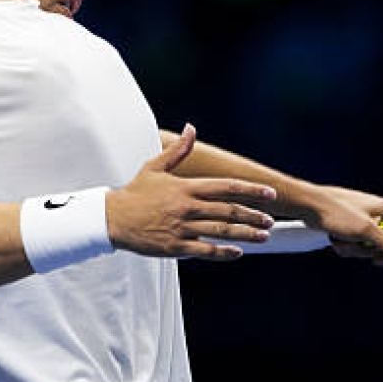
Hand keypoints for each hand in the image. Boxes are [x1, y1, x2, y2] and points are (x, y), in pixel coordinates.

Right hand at [106, 124, 277, 260]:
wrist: (112, 218)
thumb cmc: (134, 193)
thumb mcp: (154, 167)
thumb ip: (178, 150)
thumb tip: (191, 128)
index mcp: (185, 187)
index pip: (226, 187)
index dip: (251, 190)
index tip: (270, 194)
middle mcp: (187, 208)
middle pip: (229, 212)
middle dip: (253, 216)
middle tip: (269, 220)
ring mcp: (182, 228)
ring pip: (221, 232)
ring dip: (246, 234)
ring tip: (263, 236)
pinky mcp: (176, 246)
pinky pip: (206, 250)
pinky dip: (224, 252)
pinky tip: (237, 252)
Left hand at [302, 185, 382, 266]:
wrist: (306, 205)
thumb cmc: (335, 210)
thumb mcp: (365, 229)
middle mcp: (377, 215)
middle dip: (376, 252)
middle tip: (367, 252)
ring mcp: (362, 222)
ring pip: (369, 246)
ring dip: (356, 250)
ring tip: (343, 242)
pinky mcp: (349, 228)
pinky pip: (355, 244)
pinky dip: (346, 246)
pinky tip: (336, 241)